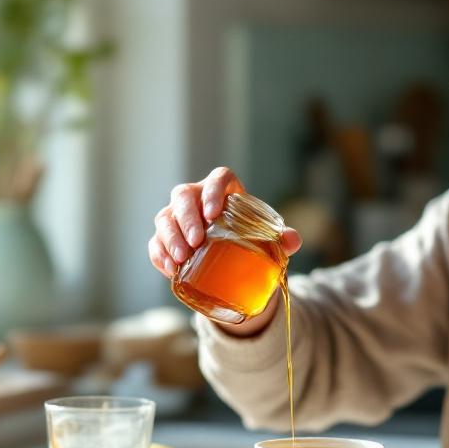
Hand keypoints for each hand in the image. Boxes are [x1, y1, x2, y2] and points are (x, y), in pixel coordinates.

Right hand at [147, 166, 301, 276]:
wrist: (230, 256)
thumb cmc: (248, 236)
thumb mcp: (266, 237)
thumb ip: (281, 238)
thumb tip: (292, 241)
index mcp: (223, 189)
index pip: (217, 179)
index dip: (213, 191)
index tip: (213, 212)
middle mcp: (196, 198)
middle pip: (183, 196)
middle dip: (187, 218)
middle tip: (196, 242)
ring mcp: (177, 217)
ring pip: (165, 218)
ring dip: (170, 237)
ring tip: (181, 258)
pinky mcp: (165, 238)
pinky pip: (156, 242)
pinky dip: (159, 255)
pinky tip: (170, 269)